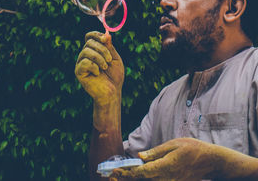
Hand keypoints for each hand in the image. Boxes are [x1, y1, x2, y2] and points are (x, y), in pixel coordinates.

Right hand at [74, 31, 123, 105]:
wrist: (112, 92)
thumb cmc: (114, 76)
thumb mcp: (115, 58)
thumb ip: (109, 47)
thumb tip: (106, 34)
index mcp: (94, 50)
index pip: (89, 37)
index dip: (96, 35)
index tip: (105, 39)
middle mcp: (85, 55)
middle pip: (89, 42)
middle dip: (102, 49)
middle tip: (110, 60)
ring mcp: (81, 63)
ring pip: (86, 51)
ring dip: (99, 58)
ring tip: (105, 67)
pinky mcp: (78, 71)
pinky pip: (84, 62)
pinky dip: (94, 66)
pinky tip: (97, 73)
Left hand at [110, 138, 257, 180]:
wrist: (212, 162)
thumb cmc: (193, 149)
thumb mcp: (174, 145)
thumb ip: (156, 152)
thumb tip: (140, 156)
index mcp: (165, 166)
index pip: (141, 172)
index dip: (126, 172)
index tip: (114, 171)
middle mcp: (166, 177)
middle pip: (142, 179)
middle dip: (126, 178)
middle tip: (110, 176)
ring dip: (133, 179)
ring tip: (118, 177)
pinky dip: (144, 179)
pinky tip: (136, 176)